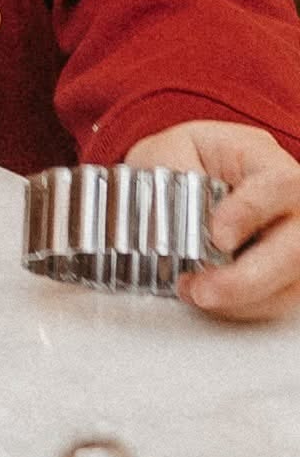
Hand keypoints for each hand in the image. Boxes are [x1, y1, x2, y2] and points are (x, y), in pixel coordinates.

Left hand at [125, 121, 299, 322]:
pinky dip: (243, 307)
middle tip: (204, 289)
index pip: (278, 184)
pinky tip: (212, 300)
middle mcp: (292, 202)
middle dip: (249, 278)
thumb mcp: (169, 150)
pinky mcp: (289, 273)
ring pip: (293, 280)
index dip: (251, 213)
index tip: (218, 237)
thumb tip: (169, 205)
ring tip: (197, 294)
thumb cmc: (183, 159)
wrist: (182, 176)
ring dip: (243, 299)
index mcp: (263, 158)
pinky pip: (280, 300)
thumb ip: (172, 170)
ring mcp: (295, 238)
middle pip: (296, 245)